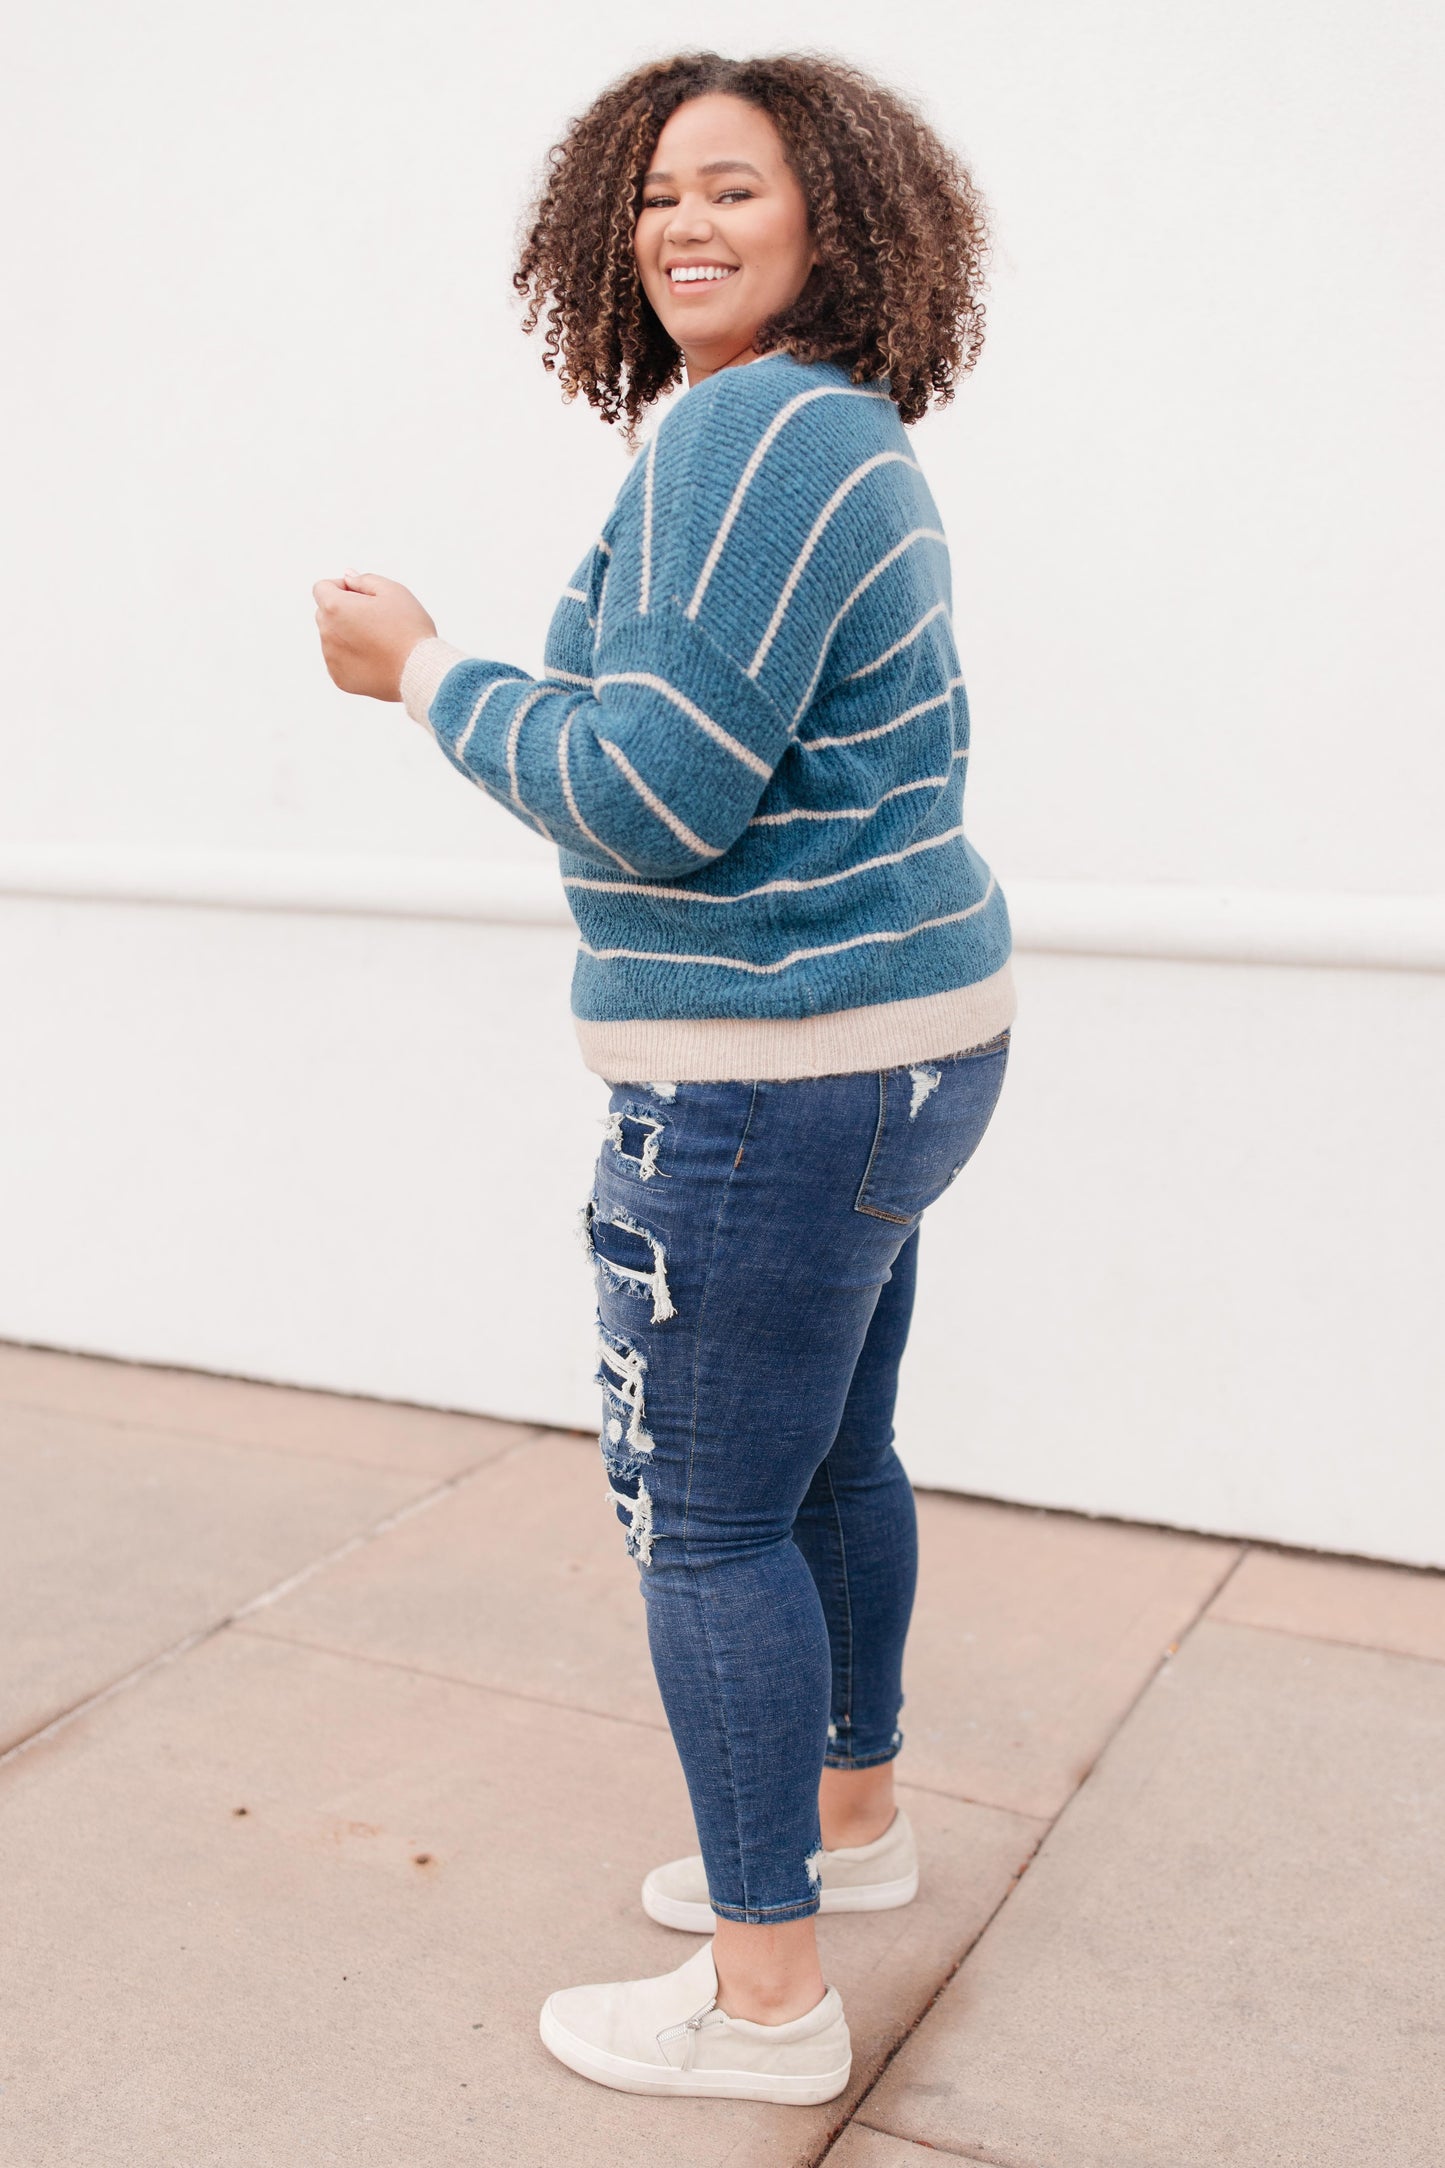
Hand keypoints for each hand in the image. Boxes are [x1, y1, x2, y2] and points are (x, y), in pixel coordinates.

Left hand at [312, 569, 436, 700]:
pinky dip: (352, 658)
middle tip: (376, 620)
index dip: (342, 587)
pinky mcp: (340, 678)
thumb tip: (347, 576)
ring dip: (347, 635)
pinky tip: (376, 659)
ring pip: (332, 639)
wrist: (420, 671)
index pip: (322, 588)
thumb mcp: (392, 591)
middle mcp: (327, 633)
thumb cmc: (409, 628)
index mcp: (335, 607)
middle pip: (325, 613)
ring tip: (379, 642)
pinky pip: (340, 661)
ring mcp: (331, 658)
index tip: (363, 598)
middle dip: (343, 611)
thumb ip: (364, 580)